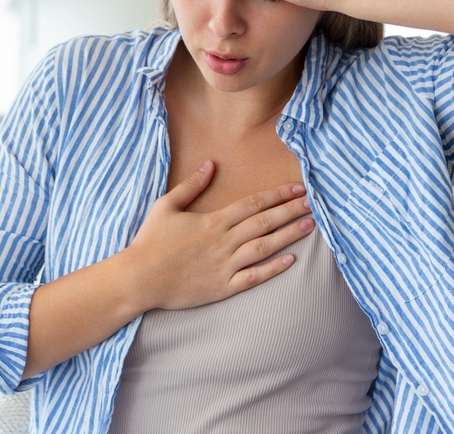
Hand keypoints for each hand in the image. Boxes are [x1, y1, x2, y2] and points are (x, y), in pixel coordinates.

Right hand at [124, 161, 315, 311]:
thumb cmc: (150, 241)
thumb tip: (211, 164)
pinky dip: (273, 269)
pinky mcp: (223, 288)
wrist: (139, 279)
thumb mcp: (166, 206)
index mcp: (213, 221)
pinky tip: (290, 260)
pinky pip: (253, 277)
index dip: (278, 194)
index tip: (297, 187)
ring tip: (309, 226)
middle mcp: (224, 241)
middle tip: (314, 202)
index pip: (253, 203)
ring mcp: (225, 265)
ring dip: (289, 235)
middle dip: (291, 210)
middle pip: (265, 222)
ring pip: (265, 248)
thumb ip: (191, 185)